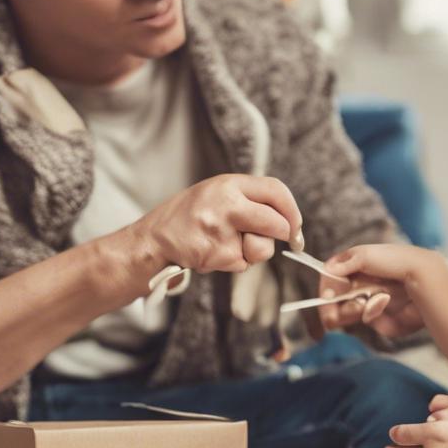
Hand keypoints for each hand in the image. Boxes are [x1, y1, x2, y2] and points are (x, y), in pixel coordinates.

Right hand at [137, 174, 302, 274]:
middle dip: (282, 236)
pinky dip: (234, 264)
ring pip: (264, 248)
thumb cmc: (188, 218)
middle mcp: (227, 203)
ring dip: (254, 252)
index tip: (295, 226)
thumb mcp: (216, 193)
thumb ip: (249, 200)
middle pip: (278, 223)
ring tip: (226, 243)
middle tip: (271, 240)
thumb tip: (288, 220)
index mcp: (228, 184)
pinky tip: (212, 253)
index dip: (292, 210)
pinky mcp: (217, 254)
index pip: (276, 190)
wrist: (153, 241)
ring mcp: (222, 229)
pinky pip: (244, 264)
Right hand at [317, 244, 432, 335]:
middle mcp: (361, 284)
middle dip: (334, 307)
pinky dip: (373, 313)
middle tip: (334, 315)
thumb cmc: (397, 262)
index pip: (331, 279)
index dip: (327, 289)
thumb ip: (344, 263)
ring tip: (366, 301)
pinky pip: (368, 320)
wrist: (425, 278)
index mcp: (355, 267)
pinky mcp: (382, 318)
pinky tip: (385, 302)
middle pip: (335, 301)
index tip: (326, 298)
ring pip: (348, 313)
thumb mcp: (366, 255)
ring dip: (353, 309)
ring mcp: (371, 302)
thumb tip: (328, 270)